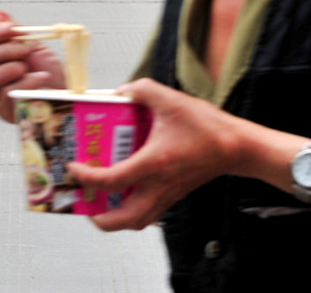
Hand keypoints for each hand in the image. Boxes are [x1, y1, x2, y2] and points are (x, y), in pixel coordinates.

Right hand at [0, 10, 65, 122]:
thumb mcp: (36, 47)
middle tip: (27, 49)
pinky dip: (26, 83)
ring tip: (31, 67)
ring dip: (15, 67)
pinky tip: (40, 79)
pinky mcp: (4, 111)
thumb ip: (17, 32)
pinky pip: (8, 93)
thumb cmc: (50, 72)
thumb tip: (0, 13)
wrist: (66, 96)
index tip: (11, 27)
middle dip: (6, 50)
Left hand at [66, 78, 242, 230]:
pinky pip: (149, 213)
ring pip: (137, 221)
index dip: (88, 177)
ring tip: (100, 201)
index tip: (74, 167)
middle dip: (99, 217)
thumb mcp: (171, 100)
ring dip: (114, 218)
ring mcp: (168, 194)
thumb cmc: (208, 128)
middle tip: (83, 200)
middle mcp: (159, 186)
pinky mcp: (174, 195)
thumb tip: (122, 91)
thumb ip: (142, 90)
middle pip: (123, 219)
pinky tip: (124, 190)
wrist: (237, 147)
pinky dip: (131, 209)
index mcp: (154, 163)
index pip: (112, 180)